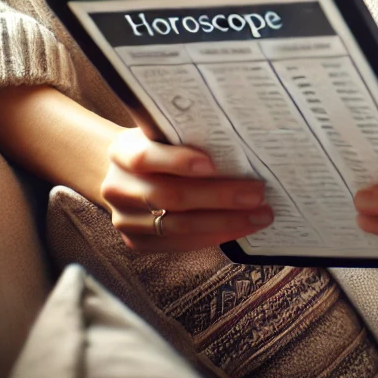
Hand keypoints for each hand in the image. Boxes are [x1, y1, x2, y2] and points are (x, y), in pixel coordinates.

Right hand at [101, 127, 272, 252]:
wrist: (125, 174)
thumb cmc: (159, 148)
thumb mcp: (164, 134)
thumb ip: (189, 136)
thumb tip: (243, 144)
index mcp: (123, 152)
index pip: (146, 158)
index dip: (178, 162)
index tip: (212, 164)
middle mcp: (118, 187)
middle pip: (169, 196)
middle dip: (218, 196)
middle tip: (257, 194)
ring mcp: (124, 219)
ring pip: (177, 225)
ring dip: (224, 222)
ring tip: (259, 215)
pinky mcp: (136, 241)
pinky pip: (177, 244)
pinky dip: (212, 236)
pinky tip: (239, 229)